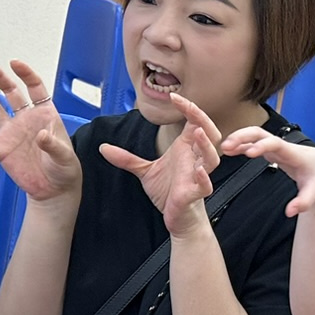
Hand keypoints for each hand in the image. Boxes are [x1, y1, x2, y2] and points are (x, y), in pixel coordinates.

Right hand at [0, 59, 79, 203]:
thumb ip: (53, 145)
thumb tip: (41, 136)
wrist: (52, 190)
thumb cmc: (64, 170)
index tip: (14, 63)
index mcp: (44, 115)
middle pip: (10, 92)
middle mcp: (25, 119)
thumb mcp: (64, 157)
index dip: (25, 74)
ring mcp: (10, 132)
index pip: (35, 88)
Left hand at [100, 92, 221, 238]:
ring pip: (212, 157)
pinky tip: (197, 171)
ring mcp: (198, 176)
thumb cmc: (168, 191)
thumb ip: (126, 158)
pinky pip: (205, 185)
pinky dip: (203, 178)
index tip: (173, 96)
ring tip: (197, 133)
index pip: (194, 121)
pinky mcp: (195, 193)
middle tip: (190, 108)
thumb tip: (103, 147)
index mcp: (187, 148)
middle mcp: (195, 159)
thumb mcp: (144, 171)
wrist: (176, 217)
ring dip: (206, 145)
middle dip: (203, 119)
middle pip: (211, 133)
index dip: (188, 107)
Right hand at [222, 126, 314, 217]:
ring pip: (256, 136)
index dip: (261, 146)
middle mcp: (283, 147)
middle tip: (226, 145)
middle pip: (260, 133)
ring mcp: (277, 147)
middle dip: (243, 136)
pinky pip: (255, 144)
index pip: (275, 144)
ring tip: (224, 147)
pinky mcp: (274, 151)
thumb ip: (303, 202)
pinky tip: (230, 151)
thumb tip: (290, 213)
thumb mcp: (314, 191)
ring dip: (240, 138)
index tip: (247, 153)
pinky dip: (243, 145)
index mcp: (292, 154)